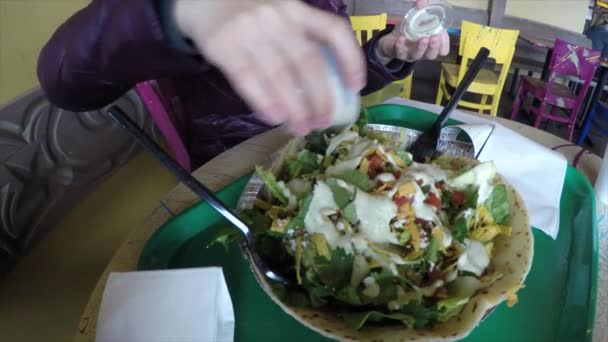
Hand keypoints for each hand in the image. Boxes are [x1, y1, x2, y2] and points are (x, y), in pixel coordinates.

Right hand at [174, 0, 365, 135]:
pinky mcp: (224, 45)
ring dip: (295, 107)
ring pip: (280, 75)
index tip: (355, 87)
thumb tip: (324, 88)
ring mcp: (250, 30)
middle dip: (320, 97)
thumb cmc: (249, 14)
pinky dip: (264, 101)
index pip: (333, 31)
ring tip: (301, 128)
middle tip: (324, 122)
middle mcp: (278, 17)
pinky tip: (275, 117)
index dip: (350, 60)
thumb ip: (300, 39)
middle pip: (309, 62)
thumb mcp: (280, 14)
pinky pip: (248, 78)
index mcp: (297, 9)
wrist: (201, 1)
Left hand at [375, 0, 449, 62]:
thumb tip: (421, 2)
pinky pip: (400, 52)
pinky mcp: (398, 53)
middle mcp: (422, 53)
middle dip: (434, 47)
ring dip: (421, 48)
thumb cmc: (409, 30)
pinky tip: (402, 38)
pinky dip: (401, 45)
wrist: (391, 39)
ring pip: (417, 55)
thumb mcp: (417, 19)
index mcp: (431, 46)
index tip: (443, 33)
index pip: (442, 50)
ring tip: (423, 39)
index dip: (444, 44)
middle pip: (431, 55)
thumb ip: (421, 10)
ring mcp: (410, 54)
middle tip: (435, 37)